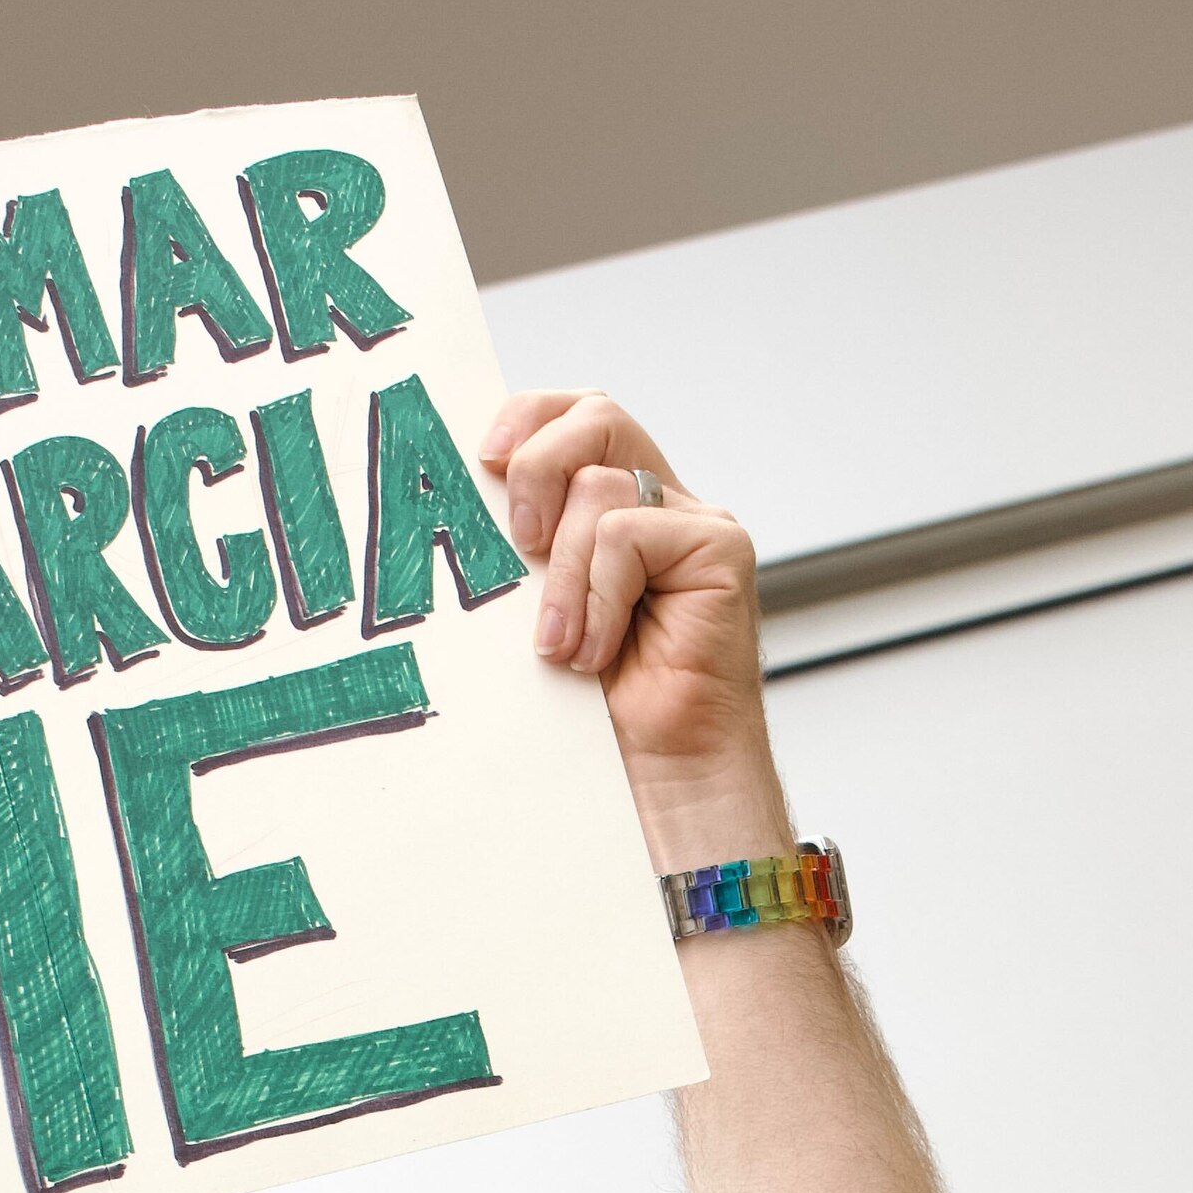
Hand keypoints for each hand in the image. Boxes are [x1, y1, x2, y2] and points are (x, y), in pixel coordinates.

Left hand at [478, 391, 780, 860]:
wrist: (658, 777)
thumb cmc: (594, 708)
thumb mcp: (536, 607)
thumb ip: (524, 545)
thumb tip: (471, 490)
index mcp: (616, 506)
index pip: (575, 416)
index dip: (529, 416)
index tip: (484, 461)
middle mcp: (661, 503)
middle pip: (596, 415)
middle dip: (539, 463)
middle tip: (519, 542)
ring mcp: (696, 523)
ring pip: (598, 490)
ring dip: (561, 577)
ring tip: (561, 646)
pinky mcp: (720, 550)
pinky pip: (626, 535)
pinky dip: (596, 598)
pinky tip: (596, 653)